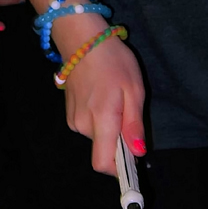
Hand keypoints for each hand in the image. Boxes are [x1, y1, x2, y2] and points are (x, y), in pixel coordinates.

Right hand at [52, 11, 144, 174]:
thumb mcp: (134, 90)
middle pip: (104, 149)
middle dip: (119, 139)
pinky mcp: (70, 113)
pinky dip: (100, 119)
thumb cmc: (114, 61)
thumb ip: (134, 124)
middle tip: (128, 110)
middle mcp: (83, 125)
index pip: (102, 163)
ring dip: (109, 126)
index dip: (117, 169)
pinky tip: (103, 96)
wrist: (82, 40)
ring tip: (115, 98)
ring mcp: (73, 119)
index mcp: (101, 120)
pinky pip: (89, 126)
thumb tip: (137, 152)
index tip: (132, 160)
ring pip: (97, 137)